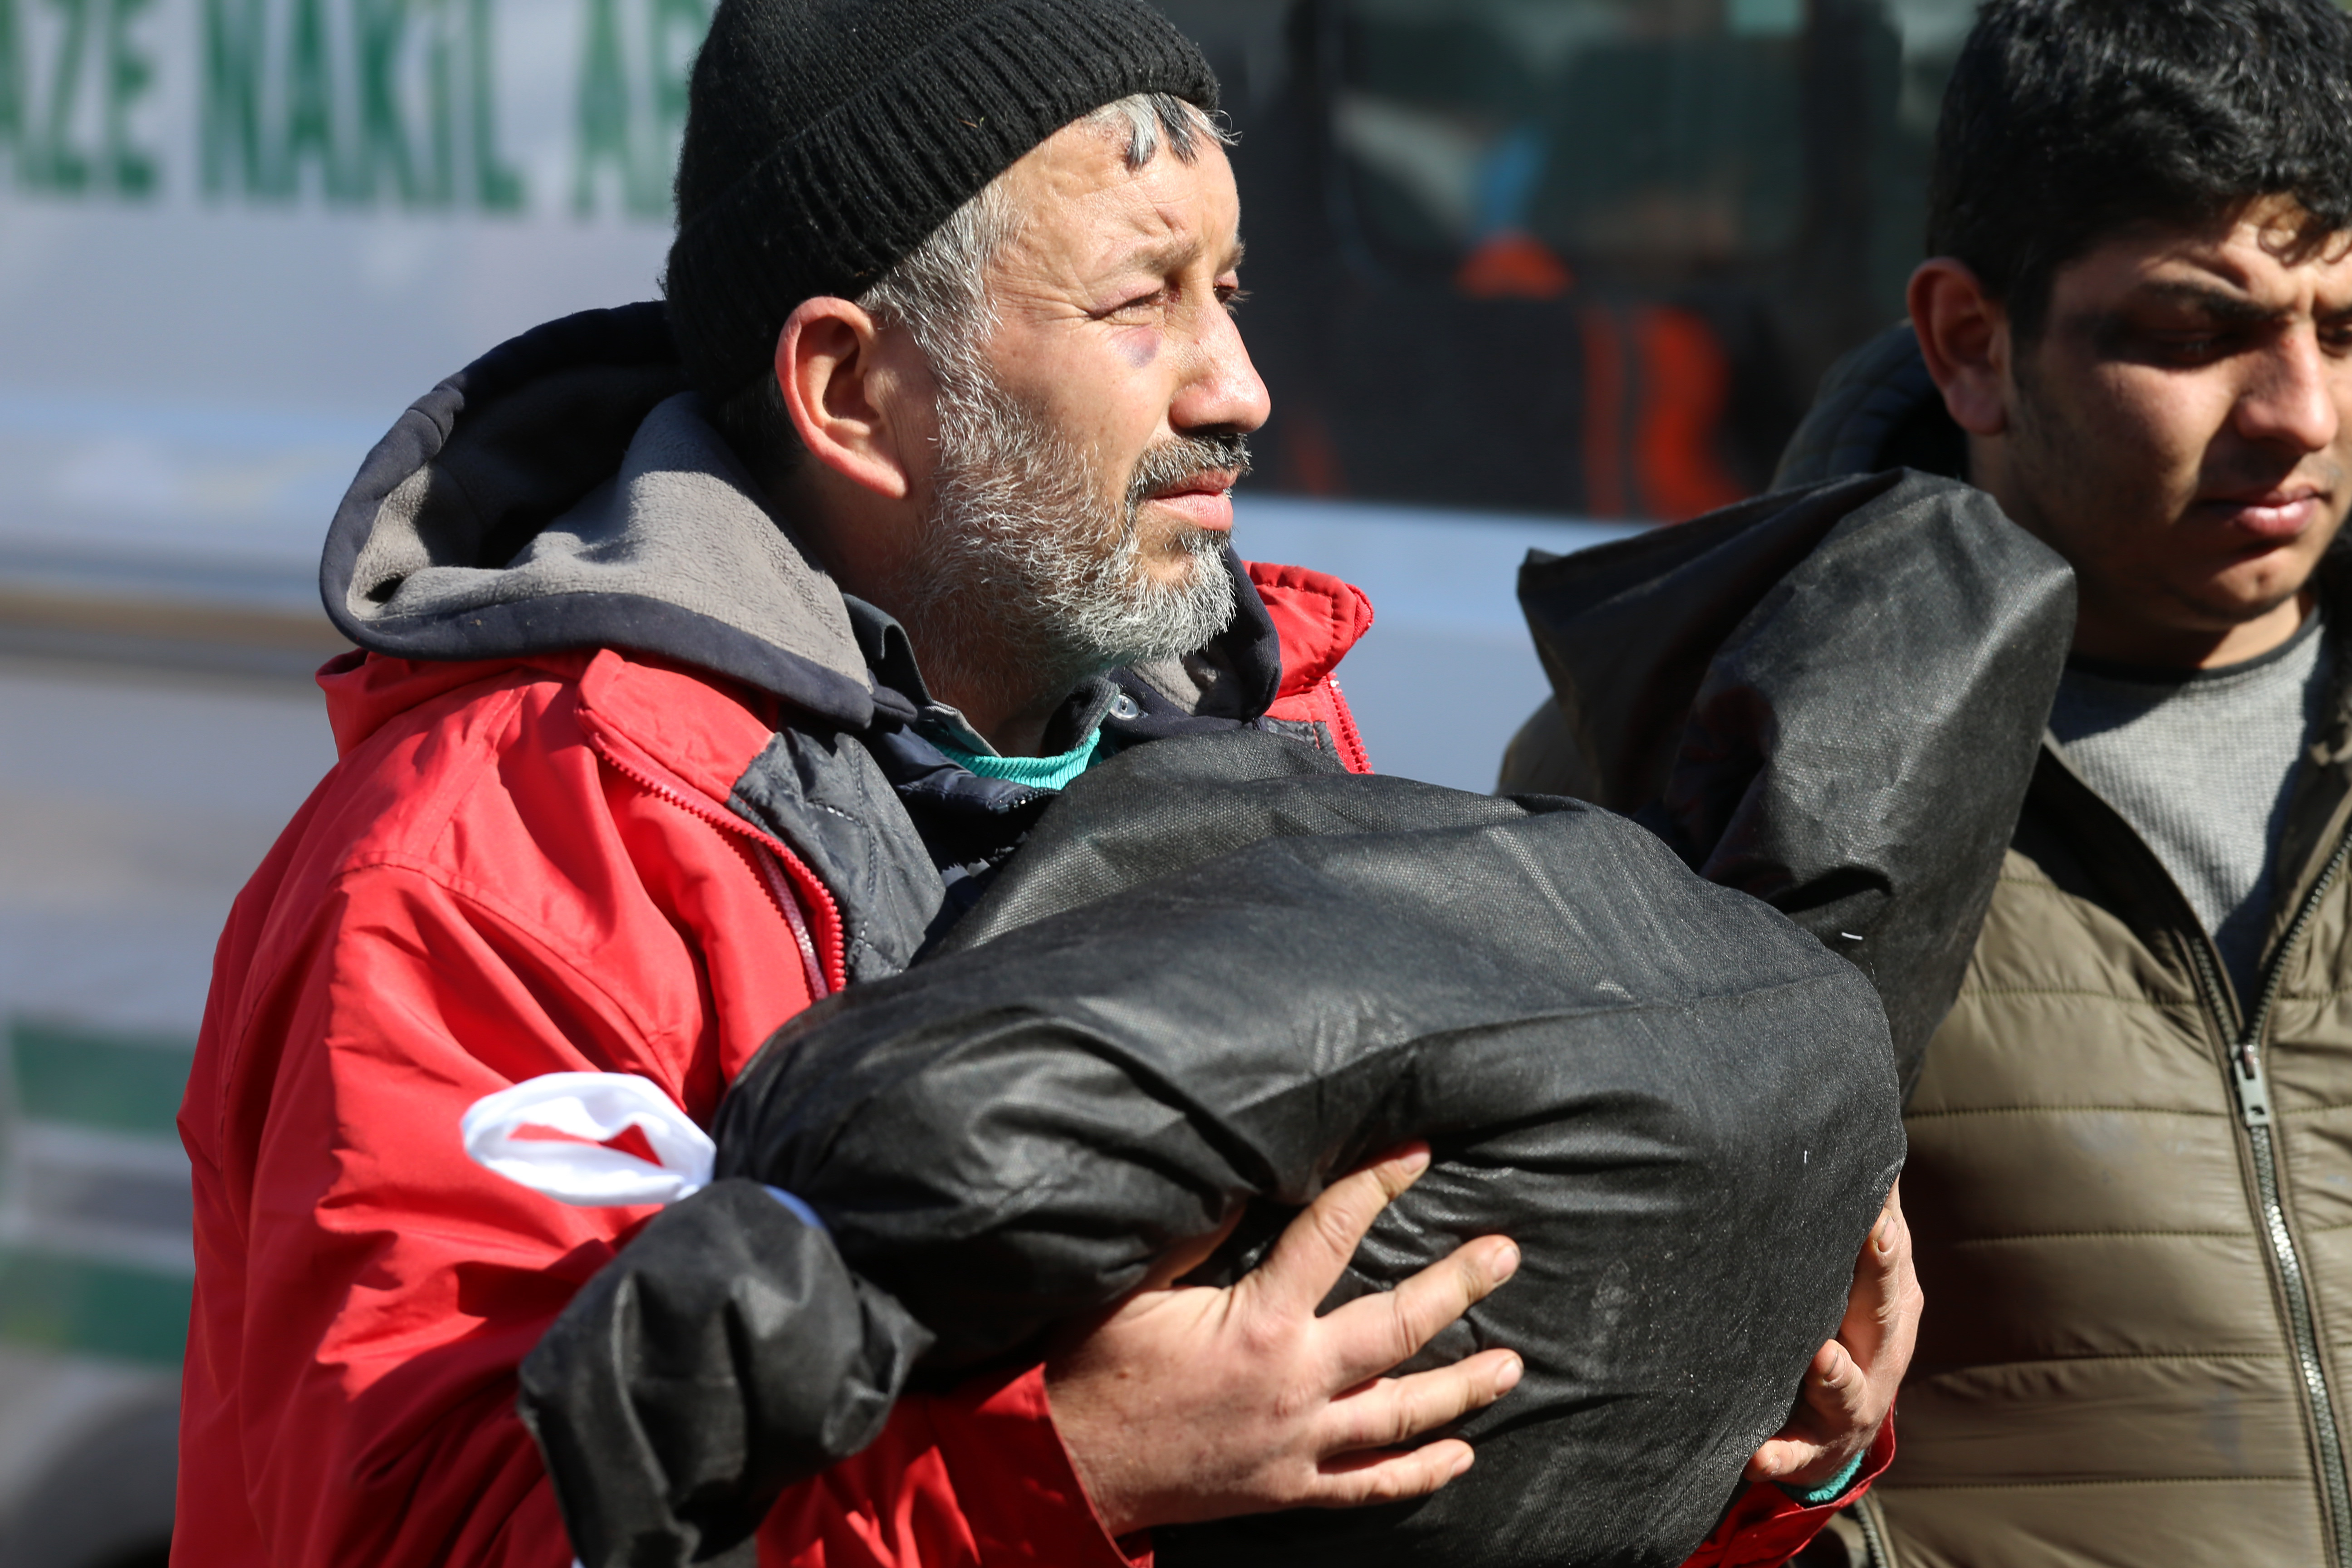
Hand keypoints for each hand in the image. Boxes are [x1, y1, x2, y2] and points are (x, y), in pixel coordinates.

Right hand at [1045, 1144, 1522, 1537]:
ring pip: (1401, 1413)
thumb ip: (1196, 1237)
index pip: (1334, 1235)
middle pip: (1399, 1329)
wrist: (1067, 1466)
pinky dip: (1420, 1473)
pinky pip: (1369, 1486)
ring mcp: (1298, 1443)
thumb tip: (1242, 1183)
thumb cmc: (1094, 1367)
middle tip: (1505, 1255)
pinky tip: (1461, 1455)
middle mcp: (1294, 1383)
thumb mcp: (1136, 1287)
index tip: (1416, 1154)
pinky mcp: (1288, 1488)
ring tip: (1511, 1363)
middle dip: (1459, 1287)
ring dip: (1462, 1386)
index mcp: (1260, 1321)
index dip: (1377, 1187)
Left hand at [1743, 1180, 1921, 1490]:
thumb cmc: (1841, 1327)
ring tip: (1822, 1358)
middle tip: (1874, 1240)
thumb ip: (1860, 1221)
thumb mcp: (1859, 1281)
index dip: (1887, 1231)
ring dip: (1837, 1374)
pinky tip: (1754, 1456)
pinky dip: (1779, 1455)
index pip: (1890, 1261)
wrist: (1837, 1429)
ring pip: (1850, 1389)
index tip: (1879, 1198)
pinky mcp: (1814, 1446)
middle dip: (1879, 1278)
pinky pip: (1796, 1453)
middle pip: (1884, 1315)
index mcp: (1888, 1307)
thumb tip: (1857, 1135)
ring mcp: (1852, 1403)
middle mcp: (1879, 1353)